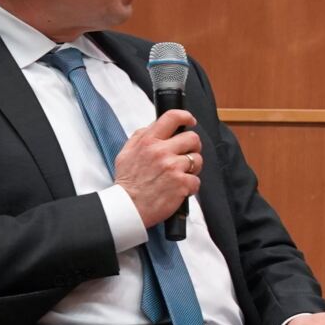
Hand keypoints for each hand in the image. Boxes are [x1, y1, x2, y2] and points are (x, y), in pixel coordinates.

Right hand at [115, 110, 201, 226]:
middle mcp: (162, 152)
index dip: (186, 117)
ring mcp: (173, 167)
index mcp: (148, 141)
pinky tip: (178, 189)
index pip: (172, 118)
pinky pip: (196, 180)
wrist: (128, 207)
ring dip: (192, 168)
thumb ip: (141, 137)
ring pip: (198, 159)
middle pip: (193, 138)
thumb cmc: (128, 182)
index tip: (190, 121)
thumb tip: (156, 125)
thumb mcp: (126, 153)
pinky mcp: (182, 183)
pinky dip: (190, 186)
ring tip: (179, 175)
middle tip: (185, 156)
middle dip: (192, 147)